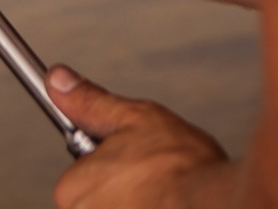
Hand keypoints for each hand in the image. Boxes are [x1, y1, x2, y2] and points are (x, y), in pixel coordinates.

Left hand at [47, 67, 235, 207]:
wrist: (219, 204)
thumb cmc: (181, 168)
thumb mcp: (132, 118)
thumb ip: (90, 103)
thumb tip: (59, 81)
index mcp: (73, 191)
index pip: (78, 181)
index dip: (107, 169)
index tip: (128, 164)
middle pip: (98, 207)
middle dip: (122, 196)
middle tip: (151, 183)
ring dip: (141, 206)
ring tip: (165, 199)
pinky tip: (171, 207)